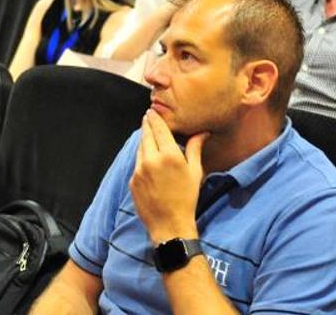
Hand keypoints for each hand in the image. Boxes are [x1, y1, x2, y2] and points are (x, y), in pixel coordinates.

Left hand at [129, 109, 207, 243]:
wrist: (169, 224)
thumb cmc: (187, 198)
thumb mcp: (195, 172)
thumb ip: (195, 148)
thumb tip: (202, 132)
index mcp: (169, 155)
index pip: (159, 129)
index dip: (155, 118)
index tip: (153, 110)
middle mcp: (151, 160)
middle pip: (146, 135)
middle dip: (147, 125)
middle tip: (148, 116)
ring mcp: (139, 170)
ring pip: (140, 148)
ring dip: (144, 140)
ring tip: (149, 135)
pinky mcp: (133, 180)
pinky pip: (137, 163)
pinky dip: (142, 157)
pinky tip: (148, 158)